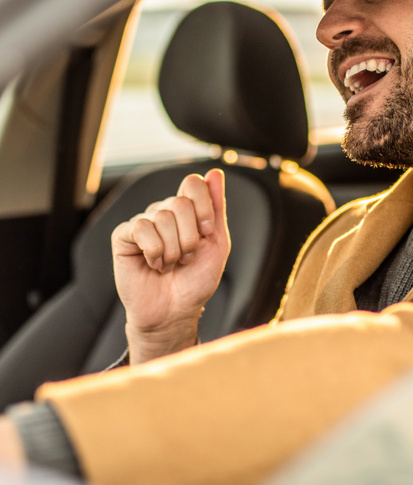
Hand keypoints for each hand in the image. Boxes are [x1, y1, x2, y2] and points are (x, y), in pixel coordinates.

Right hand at [112, 169, 230, 363]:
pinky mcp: (124, 236)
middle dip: (190, 237)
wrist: (175, 311)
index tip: (207, 233)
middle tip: (186, 258)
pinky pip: (140, 228)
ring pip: (161, 217)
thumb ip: (216, 208)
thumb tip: (215, 172)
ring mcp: (143, 223)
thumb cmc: (196, 280)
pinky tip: (154, 264)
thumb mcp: (217, 244)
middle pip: (179, 202)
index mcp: (187, 211)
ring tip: (170, 265)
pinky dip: (154, 251)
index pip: (193, 184)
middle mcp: (164, 212)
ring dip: (173, 249)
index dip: (204, 207)